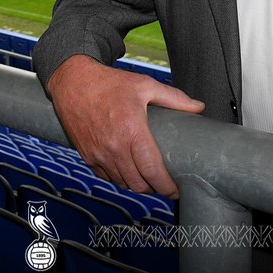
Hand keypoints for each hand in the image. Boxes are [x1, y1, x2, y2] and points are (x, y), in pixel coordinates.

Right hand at [46, 54, 204, 197]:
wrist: (72, 81)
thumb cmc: (109, 82)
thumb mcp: (144, 85)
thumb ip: (174, 98)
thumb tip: (199, 107)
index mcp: (131, 131)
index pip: (152, 171)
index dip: (166, 187)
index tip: (175, 190)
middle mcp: (113, 147)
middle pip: (138, 184)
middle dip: (154, 188)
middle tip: (164, 183)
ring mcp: (98, 154)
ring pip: (122, 183)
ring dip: (137, 185)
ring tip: (147, 178)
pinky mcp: (86, 155)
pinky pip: (106, 177)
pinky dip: (119, 178)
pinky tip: (127, 170)